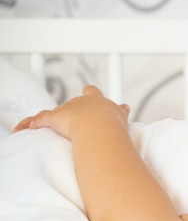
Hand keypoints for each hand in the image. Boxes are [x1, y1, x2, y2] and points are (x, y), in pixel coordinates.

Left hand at [13, 85, 130, 138]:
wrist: (100, 128)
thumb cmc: (112, 123)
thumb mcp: (120, 116)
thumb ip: (122, 110)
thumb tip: (126, 107)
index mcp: (97, 100)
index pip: (92, 92)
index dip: (90, 94)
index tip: (88, 93)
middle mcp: (81, 102)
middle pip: (74, 103)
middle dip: (73, 110)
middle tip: (75, 121)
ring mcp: (67, 109)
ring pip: (58, 112)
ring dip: (56, 119)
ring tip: (52, 128)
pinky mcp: (54, 118)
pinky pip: (40, 120)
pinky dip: (33, 123)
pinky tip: (29, 127)